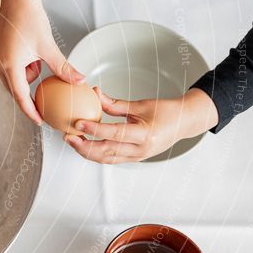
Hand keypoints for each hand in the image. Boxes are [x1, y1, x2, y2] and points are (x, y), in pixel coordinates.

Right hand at [0, 0, 85, 123]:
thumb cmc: (31, 18)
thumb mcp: (49, 46)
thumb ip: (63, 67)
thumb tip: (79, 81)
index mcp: (10, 65)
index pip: (21, 97)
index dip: (31, 111)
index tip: (40, 121)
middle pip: (15, 88)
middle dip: (29, 91)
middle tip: (45, 95)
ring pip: (12, 77)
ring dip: (26, 74)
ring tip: (36, 57)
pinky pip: (8, 67)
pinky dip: (20, 66)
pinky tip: (29, 51)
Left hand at [64, 88, 217, 163]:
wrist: (185, 123)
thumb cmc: (167, 111)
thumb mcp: (141, 104)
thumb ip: (116, 104)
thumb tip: (95, 94)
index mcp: (145, 134)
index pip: (114, 133)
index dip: (94, 129)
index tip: (78, 123)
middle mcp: (141, 149)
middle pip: (107, 151)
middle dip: (84, 146)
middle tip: (68, 136)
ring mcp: (138, 156)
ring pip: (107, 158)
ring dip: (87, 152)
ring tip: (72, 141)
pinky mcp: (135, 159)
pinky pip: (112, 159)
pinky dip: (97, 154)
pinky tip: (85, 146)